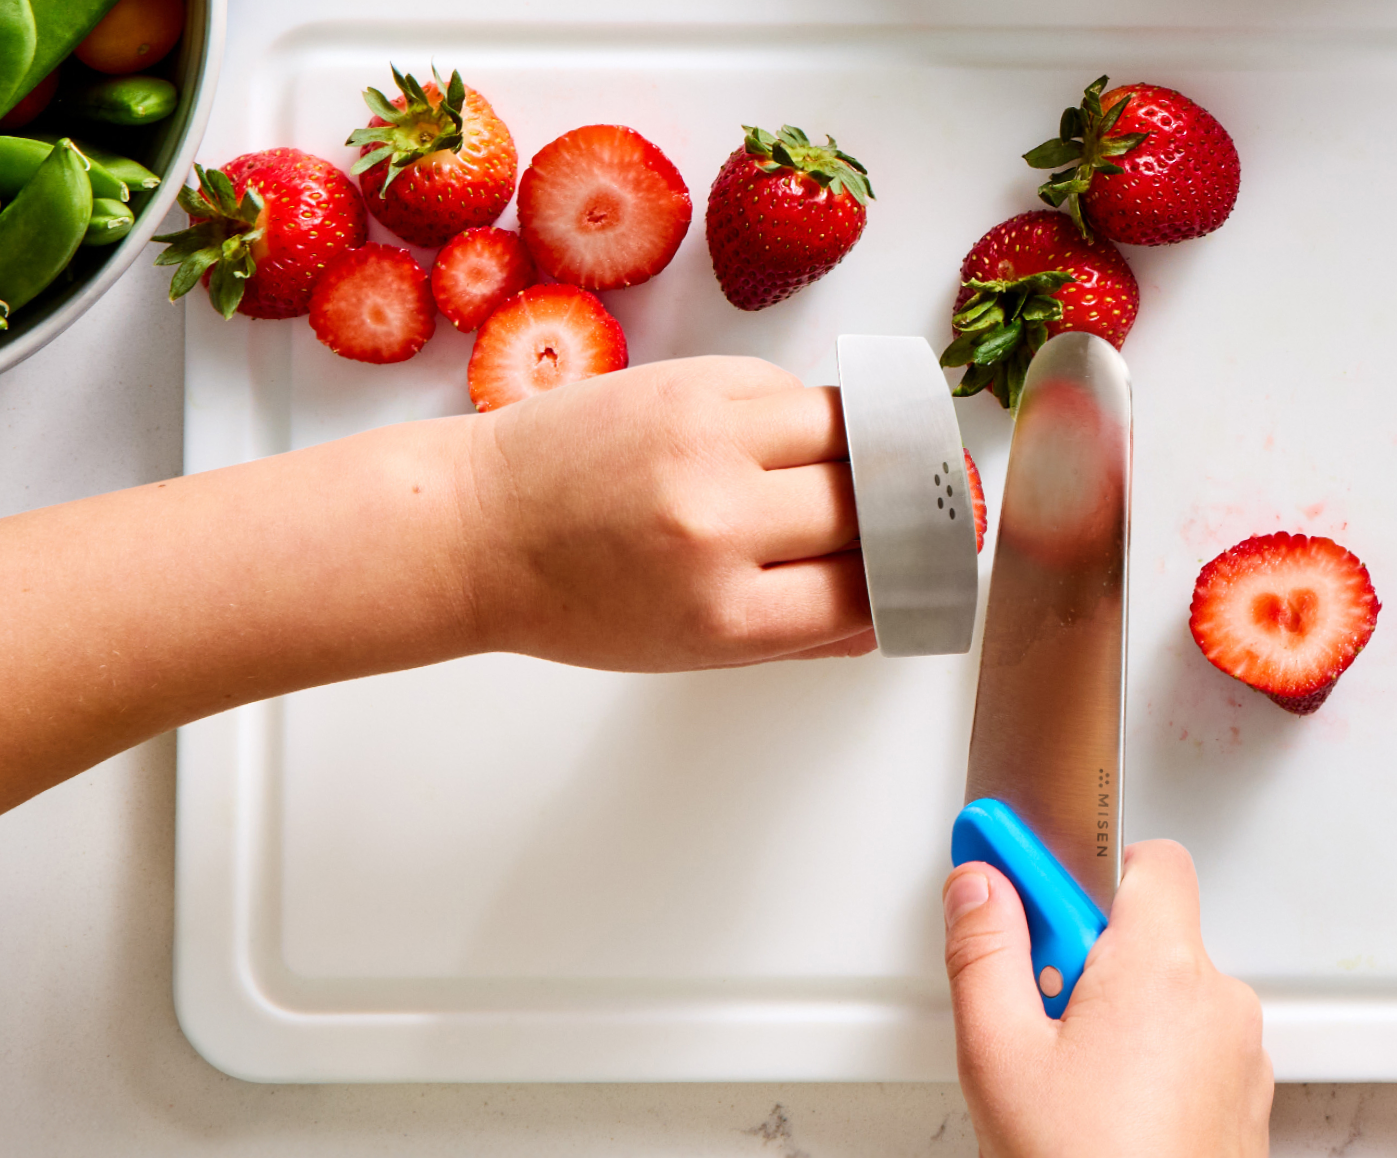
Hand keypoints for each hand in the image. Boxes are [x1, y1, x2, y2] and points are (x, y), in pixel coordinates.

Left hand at [462, 355, 873, 669]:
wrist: (477, 525)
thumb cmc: (571, 599)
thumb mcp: (686, 650)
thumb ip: (791, 638)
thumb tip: (879, 619)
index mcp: (724, 616)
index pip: (863, 592)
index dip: (904, 581)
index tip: (918, 569)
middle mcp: (722, 526)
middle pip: (868, 506)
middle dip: (899, 512)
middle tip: (914, 509)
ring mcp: (707, 443)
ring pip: (850, 430)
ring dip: (867, 448)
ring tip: (863, 463)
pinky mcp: (689, 382)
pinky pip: (792, 388)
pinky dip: (805, 413)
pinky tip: (788, 436)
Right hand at [943, 841, 1272, 1157]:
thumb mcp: (999, 1053)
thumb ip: (984, 950)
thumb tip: (980, 886)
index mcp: (1164, 970)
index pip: (1146, 860)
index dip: (1076, 867)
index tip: (1016, 873)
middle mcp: (1219, 1003)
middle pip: (1147, 931)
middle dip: (1086, 954)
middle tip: (1035, 1007)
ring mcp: (1239, 1058)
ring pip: (1166, 993)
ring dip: (1116, 1009)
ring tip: (1066, 1075)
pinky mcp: (1242, 1105)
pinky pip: (1188, 1046)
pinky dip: (1147, 1056)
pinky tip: (1101, 1106)